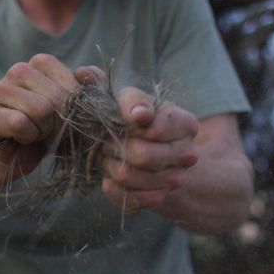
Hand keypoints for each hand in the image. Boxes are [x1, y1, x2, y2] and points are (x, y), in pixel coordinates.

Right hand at [0, 54, 95, 174]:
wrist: (20, 156)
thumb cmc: (49, 129)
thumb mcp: (75, 107)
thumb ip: (90, 86)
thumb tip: (85, 74)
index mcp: (40, 64)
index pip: (69, 79)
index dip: (73, 106)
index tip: (65, 117)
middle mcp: (17, 70)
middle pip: (56, 97)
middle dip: (59, 122)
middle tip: (49, 130)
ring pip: (39, 109)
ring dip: (43, 130)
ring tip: (36, 133)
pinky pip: (19, 123)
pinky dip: (27, 137)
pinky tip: (22, 138)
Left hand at [101, 87, 199, 212]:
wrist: (146, 153)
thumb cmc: (134, 120)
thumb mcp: (128, 99)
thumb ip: (106, 85)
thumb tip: (85, 74)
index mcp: (186, 124)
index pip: (155, 126)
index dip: (129, 123)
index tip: (121, 120)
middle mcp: (187, 154)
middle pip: (142, 155)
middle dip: (115, 147)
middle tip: (106, 141)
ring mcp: (175, 180)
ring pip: (130, 177)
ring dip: (110, 166)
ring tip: (107, 157)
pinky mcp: (158, 199)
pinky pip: (129, 199)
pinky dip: (112, 188)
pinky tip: (108, 178)